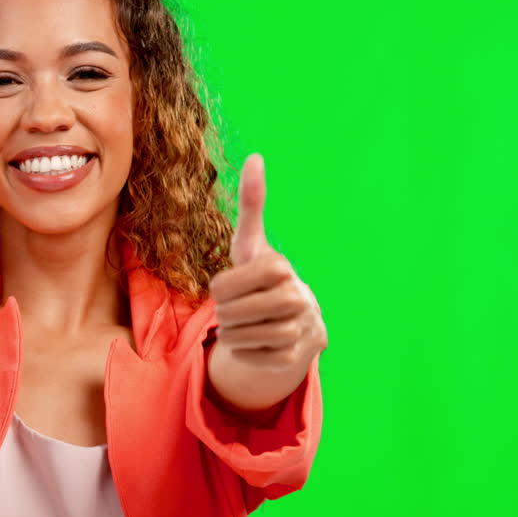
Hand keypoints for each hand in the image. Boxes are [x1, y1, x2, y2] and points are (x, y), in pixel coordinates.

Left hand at [208, 154, 327, 369]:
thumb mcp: (251, 242)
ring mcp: (297, 330)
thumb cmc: (262, 276)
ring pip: (236, 337)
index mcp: (280, 267)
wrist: (295, 320)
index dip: (220, 289)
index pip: (222, 286)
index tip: (232, 285)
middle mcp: (295, 297)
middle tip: (239, 307)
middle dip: (225, 312)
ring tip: (246, 323)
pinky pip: (249, 358)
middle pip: (228, 313)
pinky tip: (258, 341)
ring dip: (232, 333)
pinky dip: (245, 352)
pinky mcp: (294, 359)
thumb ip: (252, 202)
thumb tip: (256, 157)